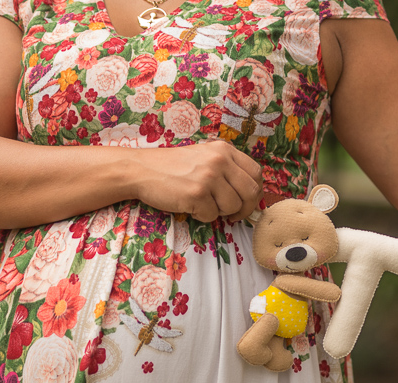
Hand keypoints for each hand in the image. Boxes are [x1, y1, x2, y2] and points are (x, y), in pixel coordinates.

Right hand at [135, 140, 263, 222]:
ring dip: (220, 212)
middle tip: (232, 215)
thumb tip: (252, 195)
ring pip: (233, 207)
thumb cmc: (173, 168)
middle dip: (244, 209)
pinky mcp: (196, 194)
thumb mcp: (205, 157)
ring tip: (203, 204)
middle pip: (250, 192)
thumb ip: (228, 170)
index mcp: (224, 150)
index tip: (245, 201)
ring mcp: (208, 177)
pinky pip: (212, 216)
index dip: (255, 192)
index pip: (256, 173)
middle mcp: (220, 160)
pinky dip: (202, 216)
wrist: (141, 169)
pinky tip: (190, 205)